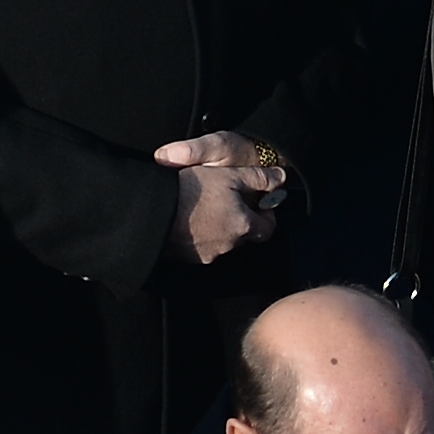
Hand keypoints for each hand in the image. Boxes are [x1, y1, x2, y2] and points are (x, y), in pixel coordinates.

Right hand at [156, 133, 288, 267]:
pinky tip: (187, 219)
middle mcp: (228, 245)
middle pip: (243, 235)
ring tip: (203, 207)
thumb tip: (281, 178)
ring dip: (218, 227)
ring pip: (221, 241)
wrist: (152, 211)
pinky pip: (200, 247)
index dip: (267, 216)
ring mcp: (206, 254)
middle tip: (227, 200)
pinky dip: (199, 235)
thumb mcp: (229, 175)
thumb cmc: (191, 191)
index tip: (258, 203)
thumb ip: (259, 178)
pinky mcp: (187, 258)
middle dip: (239, 219)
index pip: (268, 229)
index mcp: (242, 226)